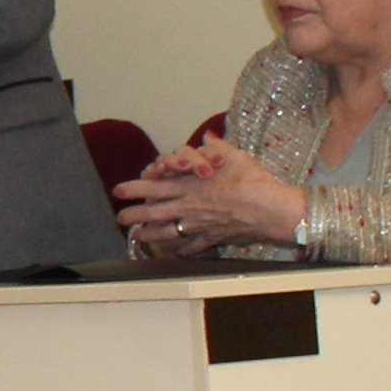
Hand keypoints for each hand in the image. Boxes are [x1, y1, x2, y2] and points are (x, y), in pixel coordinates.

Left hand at [114, 143, 303, 254]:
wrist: (272, 210)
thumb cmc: (253, 181)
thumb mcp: (233, 155)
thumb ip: (214, 147)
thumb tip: (207, 138)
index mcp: (189, 186)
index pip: (153, 187)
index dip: (133, 188)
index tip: (118, 190)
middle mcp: (189, 208)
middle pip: (153, 213)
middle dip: (133, 215)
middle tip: (120, 218)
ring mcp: (200, 226)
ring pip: (167, 232)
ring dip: (150, 235)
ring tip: (137, 236)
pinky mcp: (213, 238)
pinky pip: (192, 247)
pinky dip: (181, 250)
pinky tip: (174, 252)